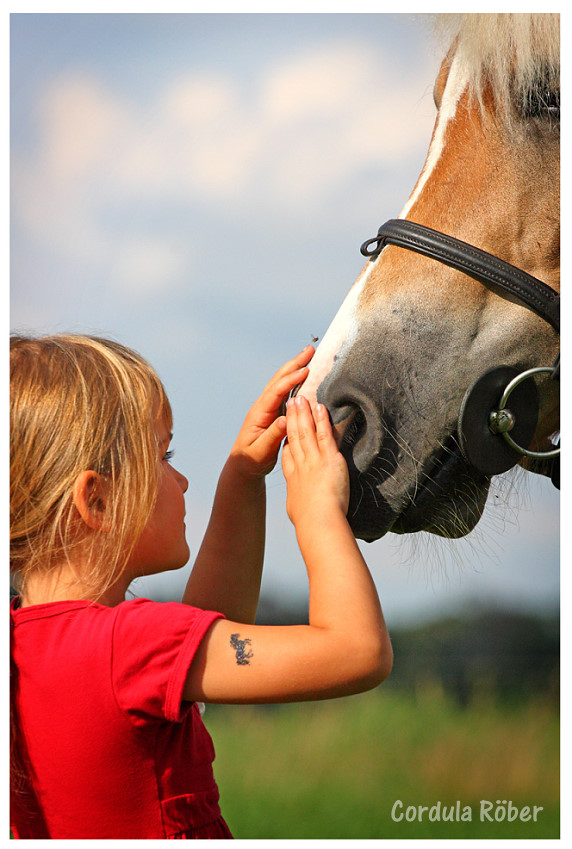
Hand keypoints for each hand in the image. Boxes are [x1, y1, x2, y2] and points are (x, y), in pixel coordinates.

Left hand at [229, 346, 314, 477]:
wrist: (244, 465)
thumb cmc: (251, 459)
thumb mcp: (262, 450)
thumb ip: (273, 435)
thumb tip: (286, 419)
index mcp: (259, 412)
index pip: (276, 391)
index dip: (291, 380)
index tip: (306, 370)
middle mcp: (263, 405)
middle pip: (279, 379)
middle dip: (294, 364)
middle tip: (310, 350)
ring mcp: (268, 407)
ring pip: (282, 382)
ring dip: (295, 368)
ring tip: (309, 355)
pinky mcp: (274, 411)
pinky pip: (286, 391)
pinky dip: (296, 380)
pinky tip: (306, 375)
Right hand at [281, 395, 349, 527]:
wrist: (318, 522)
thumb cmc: (310, 522)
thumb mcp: (297, 510)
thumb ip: (299, 503)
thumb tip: (302, 509)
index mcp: (293, 478)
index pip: (288, 454)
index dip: (286, 439)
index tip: (285, 427)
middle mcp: (301, 465)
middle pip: (294, 436)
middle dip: (292, 418)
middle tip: (291, 402)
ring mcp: (314, 460)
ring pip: (306, 431)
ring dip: (303, 413)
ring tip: (301, 398)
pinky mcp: (328, 459)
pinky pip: (324, 434)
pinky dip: (321, 420)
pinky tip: (320, 408)